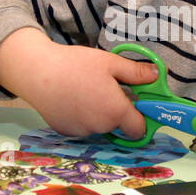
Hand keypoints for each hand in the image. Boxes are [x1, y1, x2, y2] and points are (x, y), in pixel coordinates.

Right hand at [0, 28, 156, 137]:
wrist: (37, 72)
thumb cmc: (76, 65)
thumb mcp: (110, 62)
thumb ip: (137, 72)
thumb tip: (158, 76)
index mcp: (116, 112)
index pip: (139, 130)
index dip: (141, 119)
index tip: (136, 105)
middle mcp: (101, 127)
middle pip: (118, 126)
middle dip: (116, 111)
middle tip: (105, 88)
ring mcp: (82, 132)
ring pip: (99, 126)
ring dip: (98, 113)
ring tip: (85, 90)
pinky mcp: (66, 131)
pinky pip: (82, 126)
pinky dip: (81, 116)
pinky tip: (71, 98)